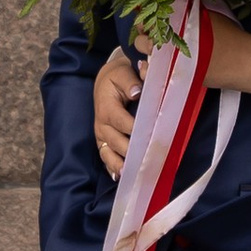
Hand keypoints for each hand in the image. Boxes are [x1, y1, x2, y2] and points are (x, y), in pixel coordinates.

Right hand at [94, 48, 139, 172]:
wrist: (105, 82)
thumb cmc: (117, 78)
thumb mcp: (122, 73)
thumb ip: (131, 80)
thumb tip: (137, 92)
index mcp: (107, 107)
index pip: (121, 121)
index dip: (134, 130)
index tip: (149, 137)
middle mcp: (101, 124)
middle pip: (115, 141)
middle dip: (130, 152)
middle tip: (145, 161)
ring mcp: (101, 135)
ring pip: (107, 153)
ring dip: (118, 164)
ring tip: (128, 174)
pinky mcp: (102, 141)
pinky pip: (104, 157)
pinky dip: (111, 168)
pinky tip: (119, 177)